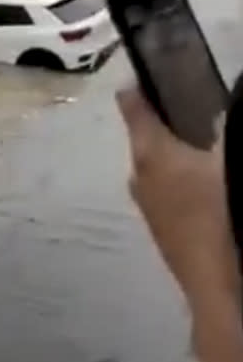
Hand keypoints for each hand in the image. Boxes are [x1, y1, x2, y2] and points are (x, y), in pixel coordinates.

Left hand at [116, 85, 239, 310]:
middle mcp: (137, 175)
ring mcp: (146, 207)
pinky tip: (211, 194)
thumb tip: (222, 111)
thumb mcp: (230, 159)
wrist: (222, 286)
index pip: (131, 101)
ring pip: (157, 169)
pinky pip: (167, 195)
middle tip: (202, 115)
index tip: (160, 74)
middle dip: (170, 126)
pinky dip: (182, 187)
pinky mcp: (160, 232)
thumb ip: (227, 128)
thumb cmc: (225, 211)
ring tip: (210, 155)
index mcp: (150, 150)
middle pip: (147, 137)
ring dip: (177, 160)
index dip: (144, 84)